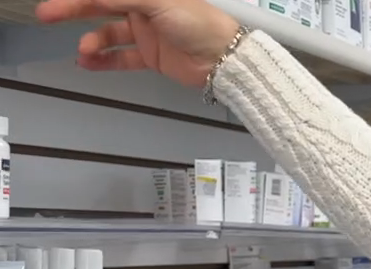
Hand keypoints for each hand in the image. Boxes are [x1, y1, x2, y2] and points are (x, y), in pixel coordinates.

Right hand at [35, 0, 241, 88]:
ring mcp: (147, 33)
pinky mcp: (151, 57)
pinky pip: (121, 57)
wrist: (225, 59)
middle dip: (73, 9)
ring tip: (83, 50)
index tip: (60, 1)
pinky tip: (87, 62)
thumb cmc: (200, 23)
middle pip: (101, 7)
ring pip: (108, 34)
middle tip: (47, 14)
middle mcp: (144, 8)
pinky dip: (104, 60)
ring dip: (92, 41)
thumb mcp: (159, 2)